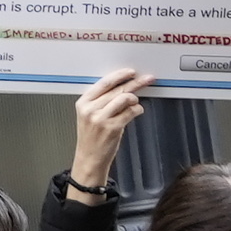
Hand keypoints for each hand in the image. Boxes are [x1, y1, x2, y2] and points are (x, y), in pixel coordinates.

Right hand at [70, 69, 148, 183]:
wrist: (89, 158)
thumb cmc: (91, 137)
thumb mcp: (89, 115)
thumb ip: (101, 100)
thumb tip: (122, 86)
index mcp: (83, 102)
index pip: (104, 83)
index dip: (119, 75)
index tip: (130, 72)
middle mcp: (91, 109)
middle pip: (117, 89)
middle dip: (135, 82)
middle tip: (146, 79)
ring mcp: (101, 119)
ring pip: (125, 98)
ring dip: (135, 99)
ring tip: (135, 103)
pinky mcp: (112, 128)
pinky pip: (131, 112)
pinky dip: (137, 110)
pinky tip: (136, 111)